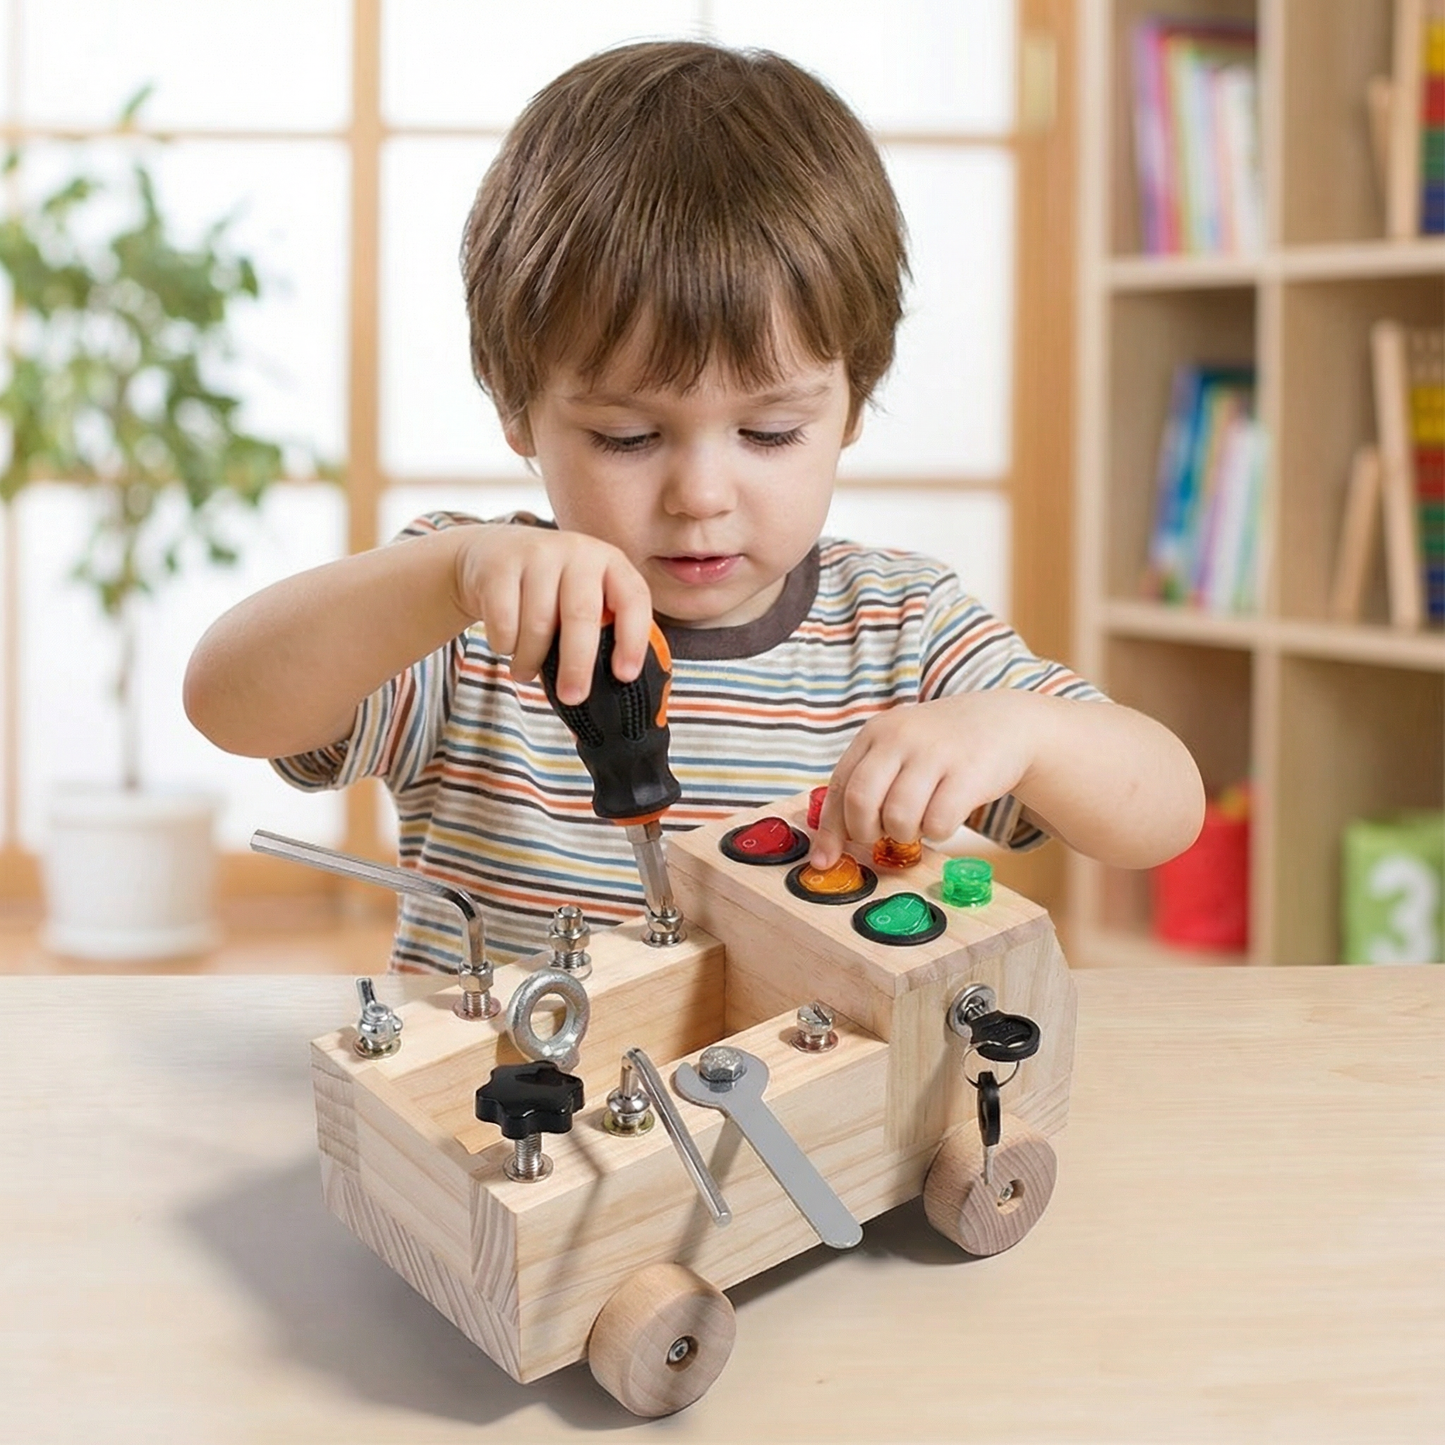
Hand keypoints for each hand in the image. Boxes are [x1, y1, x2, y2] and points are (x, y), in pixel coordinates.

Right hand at [453, 525, 653, 704]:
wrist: (489, 554)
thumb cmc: (547, 590)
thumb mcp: (580, 598)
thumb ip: (598, 631)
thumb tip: (607, 694)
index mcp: (610, 562)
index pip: (632, 600)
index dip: (632, 640)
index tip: (625, 676)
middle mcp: (577, 552)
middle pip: (581, 615)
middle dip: (578, 664)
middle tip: (573, 696)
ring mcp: (537, 554)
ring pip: (538, 624)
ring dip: (531, 660)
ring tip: (526, 671)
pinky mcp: (499, 566)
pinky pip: (505, 622)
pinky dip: (505, 645)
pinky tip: (507, 645)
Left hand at [809, 692, 1040, 868]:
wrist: (1003, 723)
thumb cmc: (940, 749)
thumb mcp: (897, 751)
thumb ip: (865, 787)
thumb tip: (829, 848)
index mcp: (876, 733)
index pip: (840, 787)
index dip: (830, 830)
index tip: (825, 861)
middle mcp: (900, 738)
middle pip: (861, 802)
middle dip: (866, 832)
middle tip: (883, 834)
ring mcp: (935, 754)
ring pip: (898, 818)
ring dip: (905, 834)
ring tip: (919, 820)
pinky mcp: (968, 774)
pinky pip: (938, 824)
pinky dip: (937, 833)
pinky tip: (945, 816)